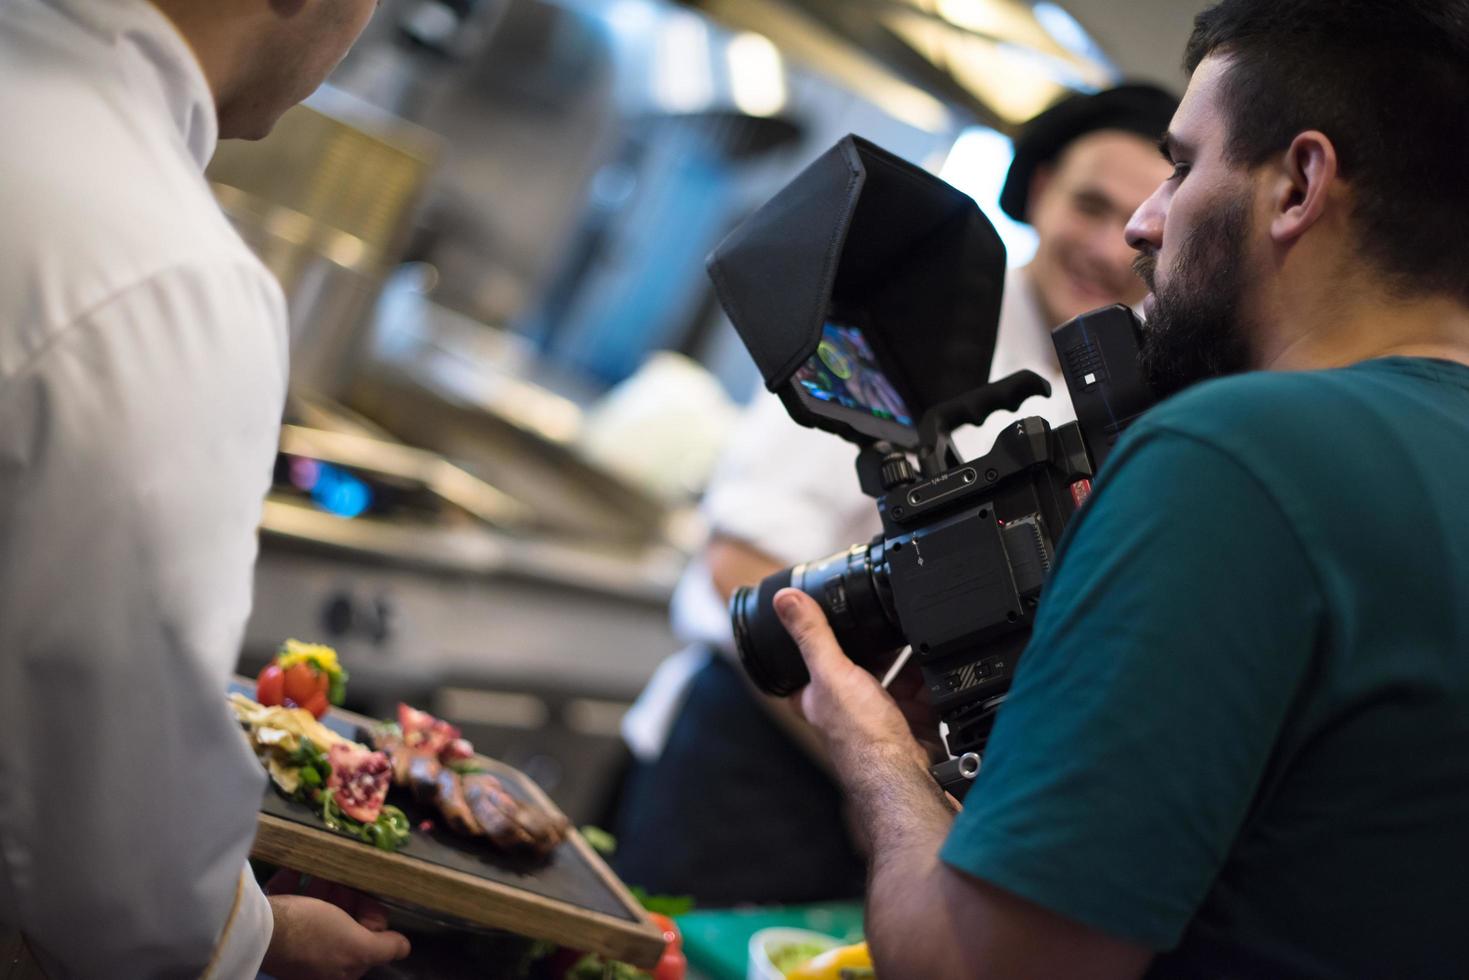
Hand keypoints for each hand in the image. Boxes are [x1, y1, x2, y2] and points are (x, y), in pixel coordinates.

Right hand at [262, 871, 409, 979]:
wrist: (257, 929)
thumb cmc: (313, 935)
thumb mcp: (357, 946)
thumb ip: (383, 948)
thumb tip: (405, 948)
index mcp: (338, 970)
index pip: (365, 939)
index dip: (368, 913)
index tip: (364, 893)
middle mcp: (316, 960)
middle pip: (341, 920)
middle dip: (345, 894)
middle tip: (343, 876)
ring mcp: (293, 943)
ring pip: (315, 907)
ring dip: (322, 883)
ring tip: (323, 865)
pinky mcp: (272, 927)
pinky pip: (288, 899)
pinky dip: (294, 881)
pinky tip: (296, 865)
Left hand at [773, 588, 931, 773]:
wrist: (904, 774)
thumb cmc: (859, 738)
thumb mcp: (831, 673)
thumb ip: (812, 635)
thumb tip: (786, 600)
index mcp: (817, 696)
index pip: (814, 658)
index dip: (823, 638)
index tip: (836, 614)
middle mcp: (846, 707)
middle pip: (862, 663)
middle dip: (878, 646)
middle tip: (887, 622)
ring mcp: (880, 714)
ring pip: (895, 675)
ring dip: (909, 661)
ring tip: (916, 640)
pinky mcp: (910, 720)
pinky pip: (921, 690)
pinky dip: (930, 677)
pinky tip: (936, 664)